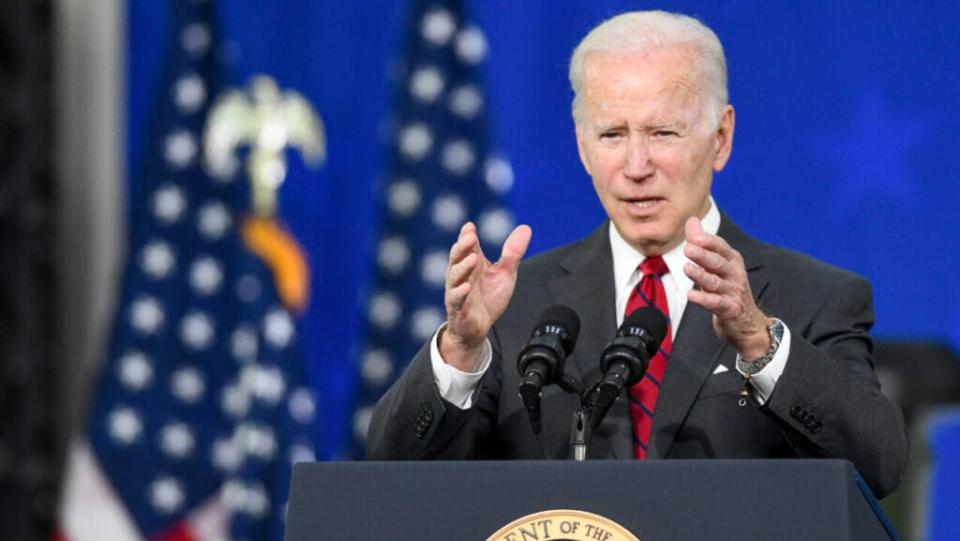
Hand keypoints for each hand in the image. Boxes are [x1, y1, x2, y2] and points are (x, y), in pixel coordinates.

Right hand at [441, 222, 531, 370]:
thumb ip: (512, 252)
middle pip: (457, 257)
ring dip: (462, 267)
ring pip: (454, 276)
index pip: (467, 246)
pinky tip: (466, 287)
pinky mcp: (457, 308)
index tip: (470, 227)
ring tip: (473, 259)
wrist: (478, 327)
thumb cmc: (488, 298)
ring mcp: (457, 290)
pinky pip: (455, 299)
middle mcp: (461, 274)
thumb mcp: (504, 273)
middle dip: (462, 246)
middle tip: (470, 237)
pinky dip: (460, 292)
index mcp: (471, 263)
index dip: (467, 235)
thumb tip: (525, 228)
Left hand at [682, 217, 770, 359]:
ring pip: (715, 282)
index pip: (720, 247)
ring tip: (687, 268)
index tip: (695, 236)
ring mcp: (733, 292)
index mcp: (732, 260)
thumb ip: (702, 243)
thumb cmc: (727, 288)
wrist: (746, 322)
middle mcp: (734, 274)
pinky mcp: (730, 309)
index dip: (708, 241)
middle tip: (688, 249)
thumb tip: (692, 220)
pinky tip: (690, 295)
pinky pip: (715, 303)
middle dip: (703, 255)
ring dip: (701, 275)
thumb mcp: (716, 264)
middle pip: (718, 262)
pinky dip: (703, 300)